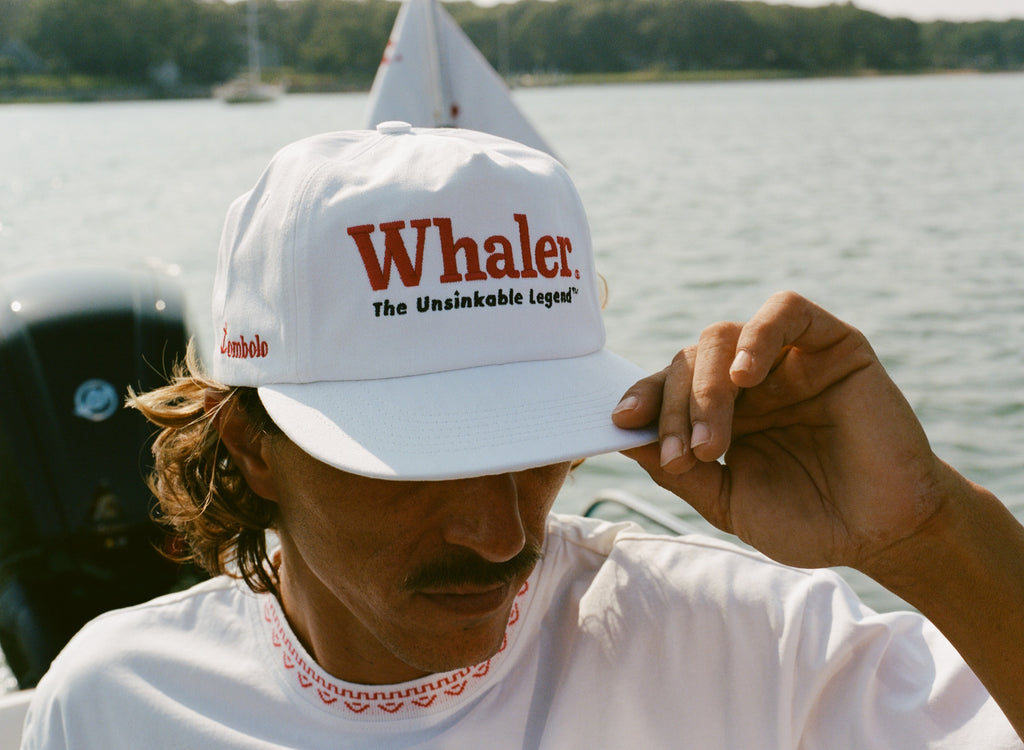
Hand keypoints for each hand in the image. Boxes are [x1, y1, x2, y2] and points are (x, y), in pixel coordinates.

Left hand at [613, 291, 951, 571]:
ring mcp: (787, 360)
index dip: (642, 397)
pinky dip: (757, 334)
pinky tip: (745, 374)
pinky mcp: (832, 345)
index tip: (620, 420)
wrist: (882, 534)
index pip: (667, 386)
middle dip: (676, 409)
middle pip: (688, 360)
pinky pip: (786, 310)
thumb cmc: (806, 521)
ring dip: (706, 387)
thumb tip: (621, 434)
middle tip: (688, 456)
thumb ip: (678, 469)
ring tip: (712, 440)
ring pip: (722, 336)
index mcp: (719, 413)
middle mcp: (748, 381)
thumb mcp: (727, 501)